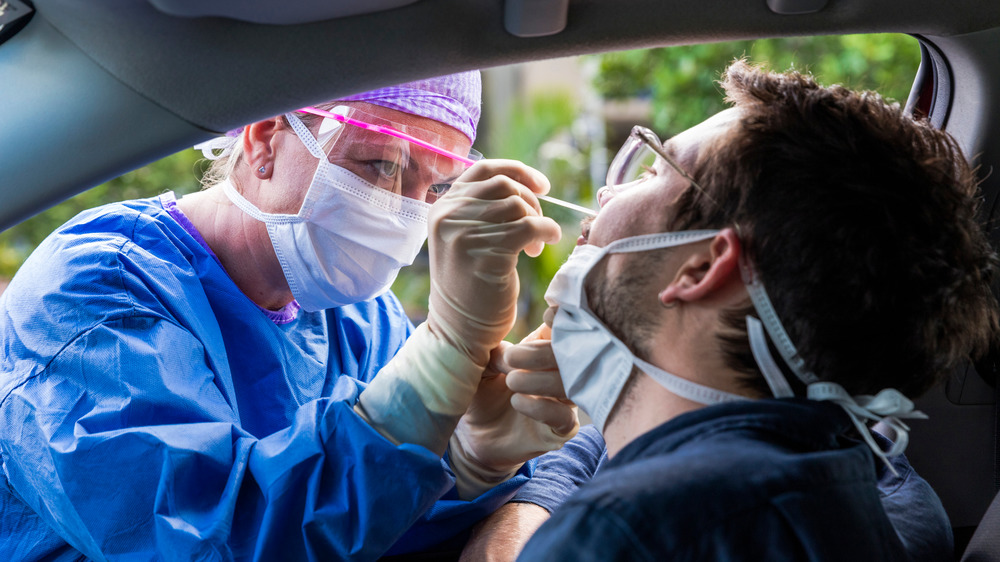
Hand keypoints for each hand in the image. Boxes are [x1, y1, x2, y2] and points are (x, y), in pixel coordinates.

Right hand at [427, 160, 561, 367]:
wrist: (459, 330)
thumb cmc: (471, 286)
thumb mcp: (465, 239)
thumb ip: (481, 211)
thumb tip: (523, 186)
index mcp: (441, 208)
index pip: (484, 170)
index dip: (518, 171)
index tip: (542, 186)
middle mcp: (448, 216)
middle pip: (504, 186)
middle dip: (531, 202)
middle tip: (539, 226)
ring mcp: (462, 234)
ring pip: (517, 205)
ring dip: (538, 221)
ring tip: (536, 245)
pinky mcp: (484, 253)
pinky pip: (528, 226)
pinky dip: (546, 230)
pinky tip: (546, 243)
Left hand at [450, 324, 578, 498]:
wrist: (474, 436)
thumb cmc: (481, 393)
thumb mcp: (482, 366)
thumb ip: (498, 352)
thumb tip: (509, 352)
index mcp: (545, 349)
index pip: (565, 328)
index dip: (563, 319)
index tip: (547, 315)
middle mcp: (561, 373)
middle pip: (572, 355)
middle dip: (542, 353)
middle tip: (510, 359)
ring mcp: (564, 401)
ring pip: (571, 384)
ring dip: (540, 379)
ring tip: (510, 381)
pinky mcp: (560, 429)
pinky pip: (564, 417)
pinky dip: (542, 407)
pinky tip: (517, 402)